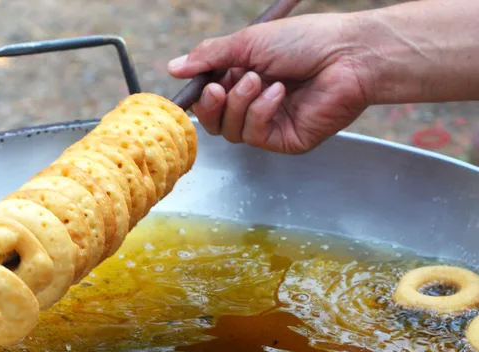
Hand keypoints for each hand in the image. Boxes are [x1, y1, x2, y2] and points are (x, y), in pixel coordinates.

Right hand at [167, 13, 370, 153]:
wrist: (348, 54)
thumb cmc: (306, 40)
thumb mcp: (249, 41)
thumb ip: (210, 55)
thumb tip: (173, 66)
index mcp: (245, 79)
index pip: (210, 99)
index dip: (200, 96)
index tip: (199, 85)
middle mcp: (255, 105)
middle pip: (215, 123)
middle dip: (212, 106)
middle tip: (219, 87)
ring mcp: (270, 125)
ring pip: (232, 131)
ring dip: (239, 104)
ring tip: (259, 79)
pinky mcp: (285, 140)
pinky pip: (255, 136)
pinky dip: (261, 112)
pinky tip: (279, 93)